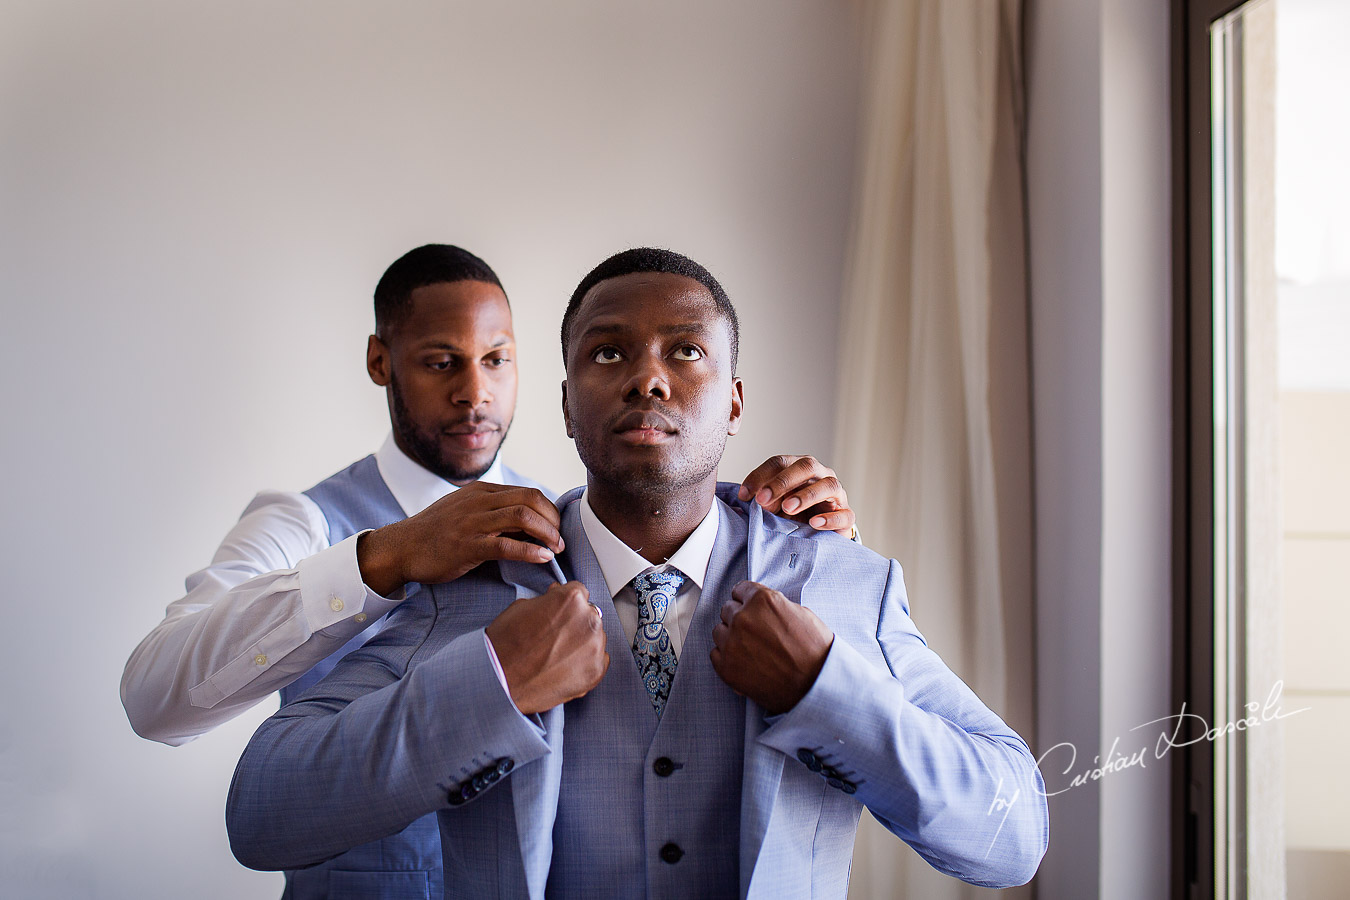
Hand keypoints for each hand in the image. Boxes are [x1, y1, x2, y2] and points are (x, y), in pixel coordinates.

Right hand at [357, 482, 562, 595]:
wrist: (400, 548)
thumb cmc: (436, 534)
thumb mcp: (465, 513)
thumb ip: (494, 514)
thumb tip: (530, 527)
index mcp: (481, 491)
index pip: (527, 492)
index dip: (548, 510)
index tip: (556, 528)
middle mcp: (478, 501)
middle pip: (530, 499)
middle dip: (552, 520)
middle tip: (560, 540)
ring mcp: (472, 522)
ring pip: (522, 517)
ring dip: (547, 534)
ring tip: (556, 549)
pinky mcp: (466, 545)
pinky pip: (506, 545)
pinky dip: (530, 551)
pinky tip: (542, 558)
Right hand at [485, 581, 609, 713]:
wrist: (500, 681)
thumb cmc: (505, 645)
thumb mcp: (522, 607)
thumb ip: (547, 601)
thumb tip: (555, 599)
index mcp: (572, 599)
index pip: (579, 592)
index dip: (565, 602)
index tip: (560, 611)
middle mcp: (588, 620)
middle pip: (588, 615)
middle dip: (574, 622)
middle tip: (554, 636)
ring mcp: (594, 647)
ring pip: (594, 638)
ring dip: (581, 642)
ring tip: (556, 654)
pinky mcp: (596, 671)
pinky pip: (598, 660)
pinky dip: (585, 662)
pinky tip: (564, 666)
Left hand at [710, 581, 833, 713]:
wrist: (816, 684)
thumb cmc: (814, 651)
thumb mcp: (800, 613)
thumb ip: (774, 606)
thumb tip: (762, 608)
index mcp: (762, 600)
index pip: (740, 590)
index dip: (747, 600)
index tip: (749, 608)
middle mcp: (743, 618)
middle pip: (728, 610)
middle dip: (740, 618)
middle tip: (754, 632)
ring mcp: (732, 643)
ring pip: (719, 631)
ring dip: (731, 637)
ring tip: (750, 649)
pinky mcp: (726, 667)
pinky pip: (716, 654)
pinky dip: (727, 657)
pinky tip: (744, 662)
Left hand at [737, 455, 855, 535]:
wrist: (817, 536)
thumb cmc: (792, 515)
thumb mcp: (773, 505)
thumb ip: (764, 500)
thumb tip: (749, 499)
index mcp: (798, 468)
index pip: (779, 462)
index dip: (760, 476)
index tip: (744, 495)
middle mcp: (820, 475)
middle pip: (806, 466)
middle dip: (782, 482)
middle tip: (763, 500)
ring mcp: (836, 495)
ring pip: (828, 485)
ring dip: (806, 495)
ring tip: (787, 508)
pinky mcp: (846, 516)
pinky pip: (843, 514)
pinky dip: (829, 518)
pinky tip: (814, 523)